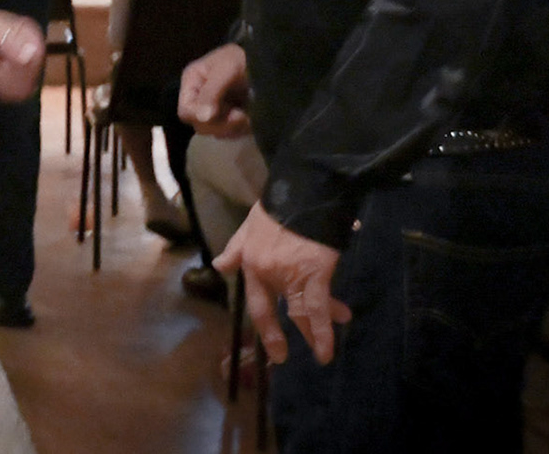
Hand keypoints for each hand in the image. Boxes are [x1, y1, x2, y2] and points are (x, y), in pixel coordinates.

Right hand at [179, 43, 251, 137]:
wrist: (267, 60)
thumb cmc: (243, 58)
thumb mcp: (227, 69)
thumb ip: (212, 92)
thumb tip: (202, 117)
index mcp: (192, 82)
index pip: (186, 111)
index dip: (200, 117)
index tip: (223, 112)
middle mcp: (200, 98)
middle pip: (200, 125)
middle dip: (221, 124)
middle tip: (240, 115)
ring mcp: (215, 109)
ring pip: (215, 132)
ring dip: (233, 128)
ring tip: (246, 115)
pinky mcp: (229, 118)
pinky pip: (229, 133)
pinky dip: (240, 129)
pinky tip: (249, 118)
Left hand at [215, 202, 351, 364]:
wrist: (303, 191)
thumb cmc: (278, 208)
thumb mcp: (249, 226)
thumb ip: (235, 248)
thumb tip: (219, 267)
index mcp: (252, 262)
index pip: (254, 300)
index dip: (261, 323)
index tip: (267, 338)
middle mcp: (268, 273)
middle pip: (273, 310)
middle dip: (277, 336)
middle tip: (280, 357)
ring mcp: (291, 276)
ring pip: (301, 313)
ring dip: (313, 335)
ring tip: (322, 355)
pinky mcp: (316, 274)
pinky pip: (318, 308)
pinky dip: (324, 329)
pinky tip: (329, 346)